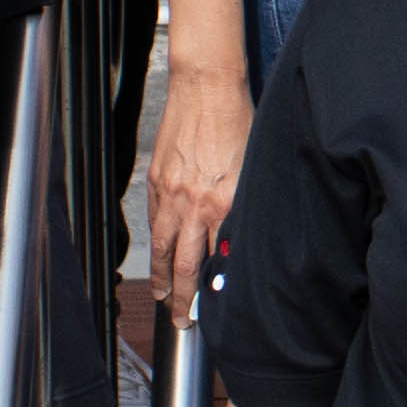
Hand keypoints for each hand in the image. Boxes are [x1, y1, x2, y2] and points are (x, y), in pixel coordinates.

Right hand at [144, 44, 253, 299]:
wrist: (207, 87)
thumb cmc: (238, 122)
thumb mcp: (253, 170)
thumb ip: (243, 207)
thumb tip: (239, 240)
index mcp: (223, 204)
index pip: (215, 260)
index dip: (211, 290)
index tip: (210, 311)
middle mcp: (194, 204)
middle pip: (184, 264)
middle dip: (181, 298)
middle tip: (181, 319)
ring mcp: (171, 193)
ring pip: (163, 248)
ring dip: (162, 277)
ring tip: (164, 296)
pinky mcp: (157, 179)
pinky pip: (154, 221)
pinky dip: (156, 242)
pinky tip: (159, 254)